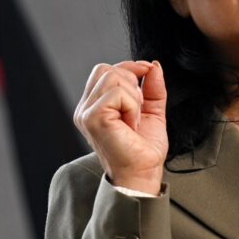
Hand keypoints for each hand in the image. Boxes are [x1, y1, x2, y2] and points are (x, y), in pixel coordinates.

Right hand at [74, 60, 167, 193]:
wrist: (143, 173)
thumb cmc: (143, 149)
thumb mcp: (152, 110)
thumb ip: (153, 87)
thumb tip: (153, 65)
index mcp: (94, 105)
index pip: (105, 70)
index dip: (129, 68)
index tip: (147, 74)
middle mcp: (85, 108)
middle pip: (107, 70)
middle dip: (131, 83)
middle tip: (136, 110)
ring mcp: (86, 113)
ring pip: (112, 78)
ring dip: (133, 98)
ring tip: (133, 120)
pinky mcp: (93, 117)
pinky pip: (117, 93)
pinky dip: (132, 107)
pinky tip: (130, 125)